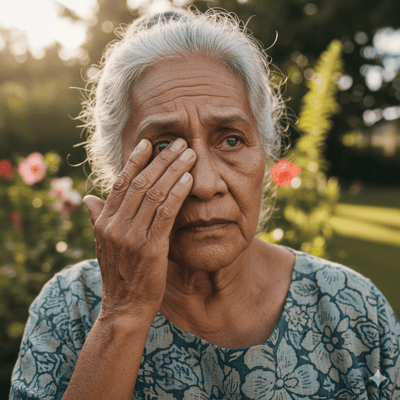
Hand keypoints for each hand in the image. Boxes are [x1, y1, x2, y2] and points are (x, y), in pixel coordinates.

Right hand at [82, 138, 195, 323]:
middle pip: (140, 183)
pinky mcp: (150, 248)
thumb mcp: (105, 244)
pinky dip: (177, 193)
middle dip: (161, 159)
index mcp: (104, 221)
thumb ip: (99, 218)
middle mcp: (115, 225)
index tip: (149, 143)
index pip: (120, 183)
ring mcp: (131, 236)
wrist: (125, 307)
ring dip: (173, 171)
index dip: (135, 161)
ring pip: (154, 194)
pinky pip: (165, 213)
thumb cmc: (121, 273)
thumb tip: (89, 198)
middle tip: (178, 142)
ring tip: (189, 154)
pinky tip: (188, 179)